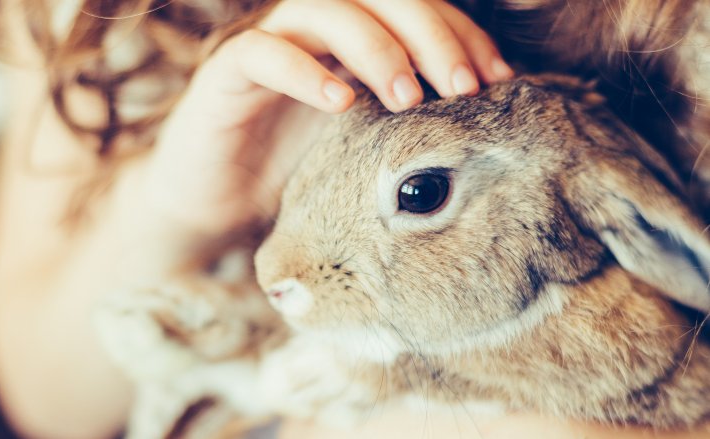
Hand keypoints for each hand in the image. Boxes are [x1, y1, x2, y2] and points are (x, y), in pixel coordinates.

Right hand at [133, 0, 512, 239]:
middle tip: (461, 86)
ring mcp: (269, 44)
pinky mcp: (226, 73)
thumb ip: (408, 120)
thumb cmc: (295, 171)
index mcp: (352, 40)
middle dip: (429, 34)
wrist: (217, 202)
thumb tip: (482, 123)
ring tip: (406, 97)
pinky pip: (262, 53)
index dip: (460, 33)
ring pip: (324, 10)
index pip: (415, 11)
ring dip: (374, 46)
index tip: (498, 77)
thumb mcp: (365, 143)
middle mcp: (313, 30)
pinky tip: (340, 102)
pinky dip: (304, 72)